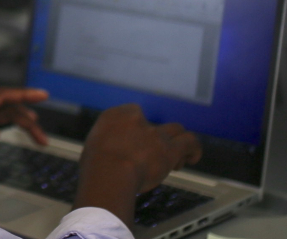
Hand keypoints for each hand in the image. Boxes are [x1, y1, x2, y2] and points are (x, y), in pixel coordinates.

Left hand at [0, 87, 48, 158]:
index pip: (2, 97)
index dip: (24, 95)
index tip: (44, 95)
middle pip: (6, 107)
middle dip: (28, 118)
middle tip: (44, 141)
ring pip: (0, 114)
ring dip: (19, 123)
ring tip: (37, 139)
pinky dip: (5, 124)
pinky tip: (8, 131)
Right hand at [74, 104, 201, 225]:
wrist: (110, 172)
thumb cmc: (95, 166)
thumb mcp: (93, 147)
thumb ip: (106, 144)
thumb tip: (112, 152)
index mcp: (115, 115)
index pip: (132, 113)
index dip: (136, 129)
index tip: (135, 143)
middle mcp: (138, 119)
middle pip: (155, 123)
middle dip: (157, 136)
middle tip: (155, 152)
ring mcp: (156, 133)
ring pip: (176, 130)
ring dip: (178, 141)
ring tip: (178, 156)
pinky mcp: (171, 148)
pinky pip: (190, 143)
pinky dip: (193, 150)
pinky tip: (192, 158)